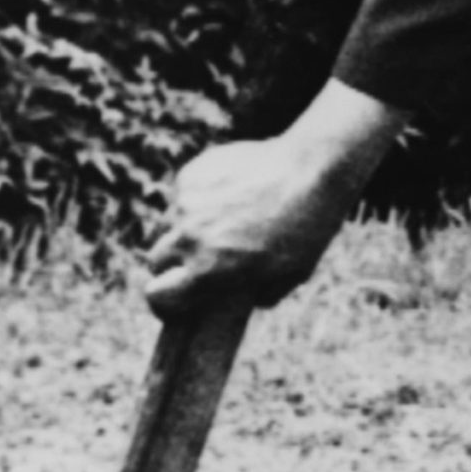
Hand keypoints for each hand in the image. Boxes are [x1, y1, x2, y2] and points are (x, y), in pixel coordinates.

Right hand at [143, 135, 356, 325]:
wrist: (314, 168)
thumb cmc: (309, 226)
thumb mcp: (292, 273)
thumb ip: (261, 295)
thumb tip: (244, 300)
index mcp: (208, 269)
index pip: (157, 296)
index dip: (164, 302)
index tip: (176, 301)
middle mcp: (189, 237)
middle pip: (156, 259)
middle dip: (173, 264)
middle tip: (200, 259)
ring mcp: (187, 203)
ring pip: (169, 224)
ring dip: (186, 228)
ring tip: (224, 221)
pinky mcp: (192, 174)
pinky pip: (184, 194)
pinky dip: (200, 198)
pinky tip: (232, 192)